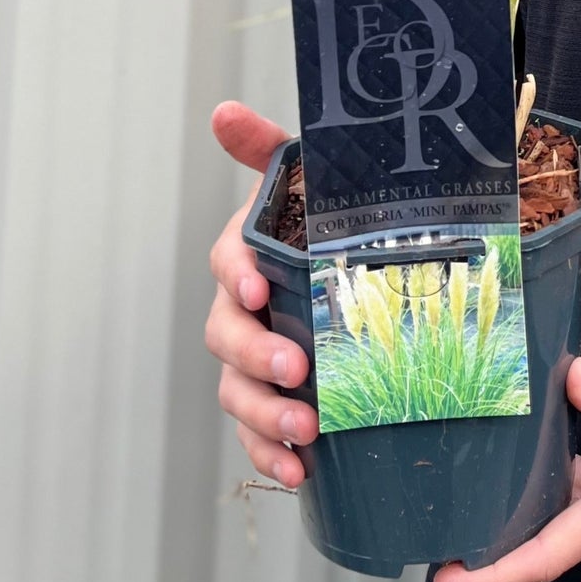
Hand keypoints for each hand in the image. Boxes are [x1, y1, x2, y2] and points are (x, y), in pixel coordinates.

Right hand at [204, 100, 316, 487]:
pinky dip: (270, 452)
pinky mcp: (271, 397)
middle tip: (298, 368)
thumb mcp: (311, 180)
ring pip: (238, 390)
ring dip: (265, 413)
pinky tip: (298, 470)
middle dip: (257, 355)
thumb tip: (223, 111)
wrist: (356, 264)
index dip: (237, 273)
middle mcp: (242, 308)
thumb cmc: (327, 221)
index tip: (257, 287)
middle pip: (229, 336)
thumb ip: (268, 149)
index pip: (228, 260)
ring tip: (305, 428)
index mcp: (249, 252)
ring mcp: (253, 356)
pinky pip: (257, 432)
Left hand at [432, 359, 580, 581]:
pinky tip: (553, 453)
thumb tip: (569, 379)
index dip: (494, 573)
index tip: (450, 576)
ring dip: (532, 508)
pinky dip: (566, 490)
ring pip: (574, 519)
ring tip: (488, 477)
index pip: (548, 554)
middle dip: (499, 538)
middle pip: (550, 541)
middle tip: (450, 515)